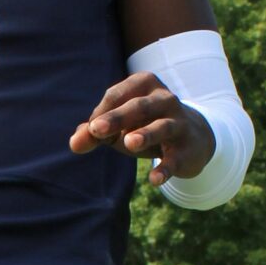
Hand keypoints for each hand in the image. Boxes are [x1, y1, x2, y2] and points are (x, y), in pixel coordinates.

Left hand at [70, 72, 215, 188]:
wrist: (191, 140)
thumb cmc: (145, 126)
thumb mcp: (118, 127)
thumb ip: (93, 133)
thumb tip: (74, 144)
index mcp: (144, 84)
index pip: (116, 96)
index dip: (101, 114)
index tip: (93, 132)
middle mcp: (164, 98)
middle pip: (139, 107)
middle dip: (117, 117)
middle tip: (96, 130)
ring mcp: (179, 123)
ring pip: (162, 127)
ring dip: (145, 134)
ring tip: (129, 143)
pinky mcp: (187, 149)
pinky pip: (175, 158)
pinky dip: (166, 168)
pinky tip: (154, 180)